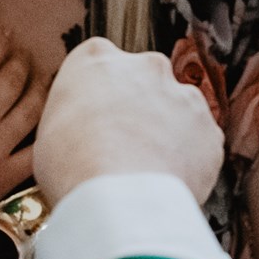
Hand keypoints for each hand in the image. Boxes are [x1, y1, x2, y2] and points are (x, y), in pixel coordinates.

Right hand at [0, 26, 45, 232]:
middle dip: (22, 58)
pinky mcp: (2, 178)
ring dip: (40, 86)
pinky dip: (45, 132)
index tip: (4, 34)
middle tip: (23, 53)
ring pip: (32, 108)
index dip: (0, 39)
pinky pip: (36, 151)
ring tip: (40, 77)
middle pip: (15, 77)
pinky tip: (46, 118)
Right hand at [36, 37, 222, 204]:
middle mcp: (145, 66)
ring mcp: (184, 95)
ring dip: (166, 133)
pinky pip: (200, 144)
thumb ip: (73, 115)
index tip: (97, 118)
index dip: (99, 95)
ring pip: (177, 111)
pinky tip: (166, 182)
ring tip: (145, 170)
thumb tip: (83, 130)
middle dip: (139, 108)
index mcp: (97, 58)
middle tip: (123, 146)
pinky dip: (189, 161)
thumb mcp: (49, 131)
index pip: (99, 63)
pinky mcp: (210, 130)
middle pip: (145, 81)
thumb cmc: (72, 168)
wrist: (117, 200)